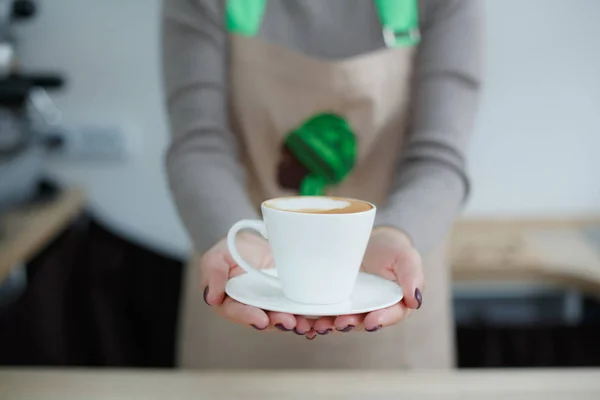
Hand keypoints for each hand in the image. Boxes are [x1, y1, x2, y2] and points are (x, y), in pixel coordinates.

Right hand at [200, 233, 314, 335]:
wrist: (256, 242)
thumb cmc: (232, 250)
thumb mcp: (217, 257)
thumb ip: (213, 273)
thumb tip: (212, 297)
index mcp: (234, 303)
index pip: (239, 312)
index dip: (249, 317)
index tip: (261, 320)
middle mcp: (257, 308)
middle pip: (269, 320)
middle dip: (281, 322)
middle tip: (291, 322)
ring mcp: (277, 304)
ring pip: (290, 318)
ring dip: (302, 324)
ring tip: (312, 325)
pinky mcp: (295, 298)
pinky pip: (306, 310)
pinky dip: (316, 316)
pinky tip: (327, 319)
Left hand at [309, 227, 423, 336]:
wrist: (364, 236)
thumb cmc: (390, 247)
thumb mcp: (405, 255)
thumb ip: (413, 275)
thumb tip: (415, 300)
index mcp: (392, 303)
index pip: (390, 315)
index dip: (381, 320)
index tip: (371, 321)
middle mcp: (369, 309)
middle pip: (360, 322)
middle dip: (349, 325)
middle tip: (340, 323)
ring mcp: (348, 305)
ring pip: (338, 320)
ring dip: (327, 326)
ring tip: (318, 325)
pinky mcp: (329, 299)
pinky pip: (321, 312)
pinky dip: (311, 318)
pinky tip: (303, 320)